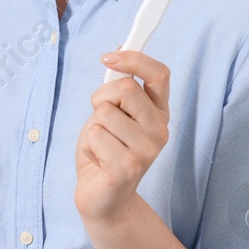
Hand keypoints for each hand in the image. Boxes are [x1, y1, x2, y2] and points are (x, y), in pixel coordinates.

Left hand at [75, 49, 170, 225]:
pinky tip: (99, 161)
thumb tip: (118, 50)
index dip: (134, 59)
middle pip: (126, 89)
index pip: (159, 74)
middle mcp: (160, 131)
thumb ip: (119, 87)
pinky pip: (95, 135)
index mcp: (159, 113)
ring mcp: (147, 151)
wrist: (102, 198)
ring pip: (104, 113)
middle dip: (101, 97)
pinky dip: (88, 145)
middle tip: (99, 118)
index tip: (109, 57)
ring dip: (93, 126)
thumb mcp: (112, 112)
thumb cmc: (105, 151)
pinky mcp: (127, 168)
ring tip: (101, 146)